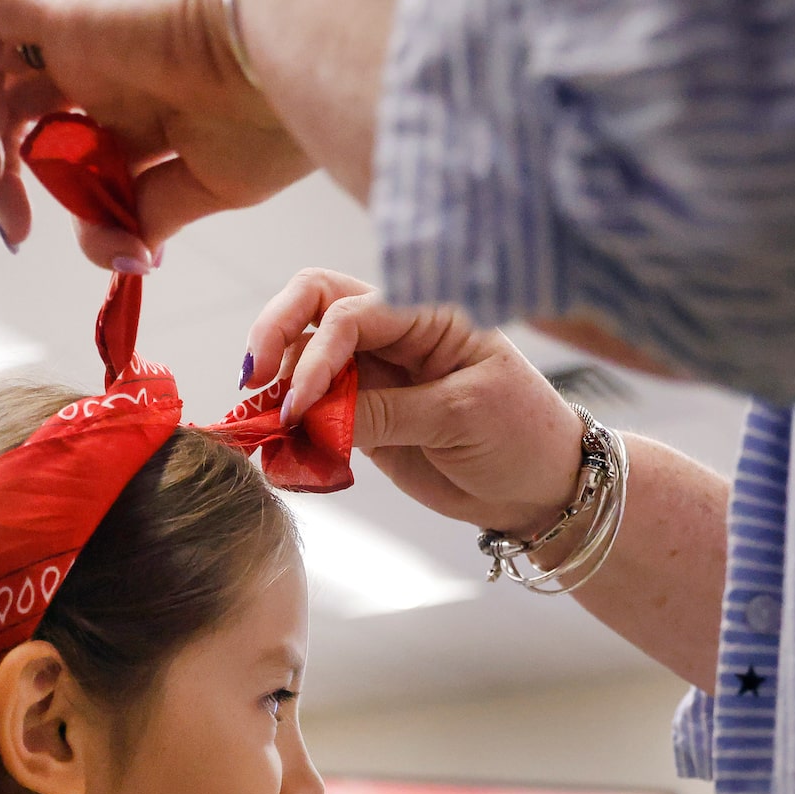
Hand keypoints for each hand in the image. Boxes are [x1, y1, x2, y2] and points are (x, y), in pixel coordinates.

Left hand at [0, 0, 308, 267]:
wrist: (279, 60)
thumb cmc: (268, 118)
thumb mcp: (205, 190)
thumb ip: (147, 217)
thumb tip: (119, 254)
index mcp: (145, 107)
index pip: (71, 150)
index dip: (47, 198)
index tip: (58, 246)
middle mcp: (108, 69)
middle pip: (22, 113)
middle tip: (12, 228)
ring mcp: (82, 37)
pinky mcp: (62, 7)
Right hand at [246, 269, 590, 541]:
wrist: (540, 490)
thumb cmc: (522, 437)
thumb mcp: (460, 418)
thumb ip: (385, 413)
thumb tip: (312, 416)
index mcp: (428, 315)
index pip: (351, 312)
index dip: (316, 354)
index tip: (300, 406)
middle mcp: (395, 334)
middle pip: (315, 304)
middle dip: (276, 332)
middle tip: (254, 381)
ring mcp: (375, 373)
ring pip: (305, 356)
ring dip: (278, 385)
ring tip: (268, 427)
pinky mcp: (363, 415)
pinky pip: (315, 408)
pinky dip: (291, 423)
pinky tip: (282, 444)